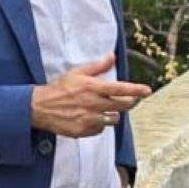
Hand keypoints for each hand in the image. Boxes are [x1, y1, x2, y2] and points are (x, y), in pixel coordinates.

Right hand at [31, 53, 150, 137]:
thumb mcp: (77, 72)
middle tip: (131, 99)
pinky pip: (101, 129)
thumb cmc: (60, 88)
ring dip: (114, 113)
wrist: (40, 107)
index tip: (148, 90)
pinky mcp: (84, 131)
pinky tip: (92, 117)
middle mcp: (93, 104)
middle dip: (130, 102)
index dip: (136, 90)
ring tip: (105, 108)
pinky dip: (100, 123)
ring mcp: (89, 119)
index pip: (121, 89)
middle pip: (122, 106)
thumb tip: (112, 56)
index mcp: (92, 87)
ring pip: (113, 119)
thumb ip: (97, 66)